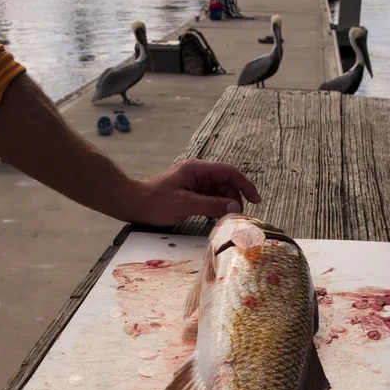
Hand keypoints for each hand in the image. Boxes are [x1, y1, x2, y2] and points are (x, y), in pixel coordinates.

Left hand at [128, 159, 260, 225]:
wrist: (133, 204)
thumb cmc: (156, 202)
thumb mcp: (186, 205)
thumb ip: (212, 205)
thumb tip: (235, 207)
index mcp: (198, 169)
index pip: (229, 172)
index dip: (245, 184)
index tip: (256, 199)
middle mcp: (198, 173)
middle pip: (225, 182)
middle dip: (235, 197)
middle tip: (238, 216)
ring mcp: (193, 183)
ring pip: (218, 191)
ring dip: (225, 204)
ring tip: (227, 219)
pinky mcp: (189, 193)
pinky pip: (209, 198)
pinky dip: (215, 207)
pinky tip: (215, 218)